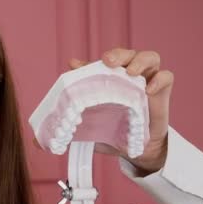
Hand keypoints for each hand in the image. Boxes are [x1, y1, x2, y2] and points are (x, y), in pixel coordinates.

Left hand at [68, 49, 173, 173]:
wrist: (135, 150)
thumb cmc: (111, 132)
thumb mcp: (87, 128)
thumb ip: (66, 128)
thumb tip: (36, 141)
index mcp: (108, 79)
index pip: (101, 62)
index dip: (89, 62)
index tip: (74, 66)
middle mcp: (127, 75)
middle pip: (126, 53)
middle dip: (117, 54)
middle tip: (108, 62)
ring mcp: (147, 81)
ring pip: (149, 57)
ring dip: (139, 61)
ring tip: (130, 73)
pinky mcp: (162, 92)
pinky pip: (166, 77)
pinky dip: (159, 79)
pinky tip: (149, 89)